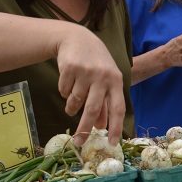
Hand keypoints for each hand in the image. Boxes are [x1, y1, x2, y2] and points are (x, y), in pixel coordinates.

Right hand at [54, 25, 125, 144]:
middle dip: (85, 128)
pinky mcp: (69, 68)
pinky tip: (68, 82)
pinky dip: (64, 92)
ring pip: (75, 101)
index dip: (116, 126)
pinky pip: (64, 91)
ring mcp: (86, 72)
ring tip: (71, 105)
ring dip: (71, 108)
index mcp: (116, 81)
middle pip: (93, 108)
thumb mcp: (106, 80)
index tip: (113, 143)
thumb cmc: (96, 63)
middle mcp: (103, 76)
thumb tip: (100, 126)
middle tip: (78, 142)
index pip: (118, 108)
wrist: (77, 38)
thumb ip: (104, 102)